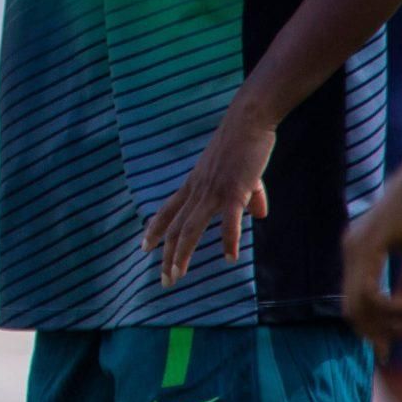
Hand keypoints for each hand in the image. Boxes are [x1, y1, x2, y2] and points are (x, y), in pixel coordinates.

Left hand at [143, 109, 273, 286]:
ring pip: (192, 228)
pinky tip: (229, 258)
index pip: (167, 211)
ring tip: (177, 276)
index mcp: (194, 185)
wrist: (247, 121)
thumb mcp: (242, 175)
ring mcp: (213, 191)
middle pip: (176, 228)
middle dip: (168, 256)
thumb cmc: (243, 145)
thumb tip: (258, 216)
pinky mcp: (234, 190)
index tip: (143, 247)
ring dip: (183, 254)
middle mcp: (197, 190)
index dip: (154, 230)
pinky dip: (228, 240)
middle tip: (164, 281)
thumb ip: (249, 198)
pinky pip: (229, 221)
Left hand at [345, 140, 401, 345]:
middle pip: (353, 312)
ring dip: (394, 323)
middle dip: (384, 332)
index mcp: (360, 254)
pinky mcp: (368, 244)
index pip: (354, 303)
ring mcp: (356, 246)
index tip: (389, 354)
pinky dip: (394, 308)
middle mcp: (351, 250)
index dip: (371, 332)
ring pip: (359, 307)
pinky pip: (369, 292)